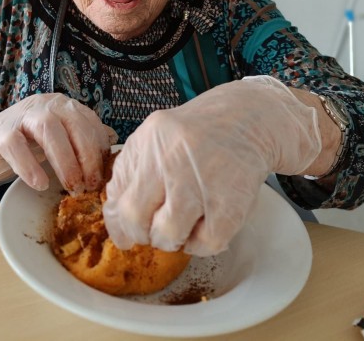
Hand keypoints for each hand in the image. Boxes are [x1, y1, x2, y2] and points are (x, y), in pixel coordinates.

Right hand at [0, 93, 116, 193]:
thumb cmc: (27, 146)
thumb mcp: (59, 143)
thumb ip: (83, 142)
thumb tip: (114, 144)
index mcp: (64, 107)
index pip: (90, 122)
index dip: (100, 150)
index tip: (105, 176)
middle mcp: (46, 104)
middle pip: (73, 123)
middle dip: (86, 156)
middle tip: (90, 185)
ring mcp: (21, 115)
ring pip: (47, 129)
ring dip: (64, 160)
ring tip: (71, 186)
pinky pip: (15, 144)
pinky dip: (29, 165)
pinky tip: (40, 184)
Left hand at [103, 76, 320, 256]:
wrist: (247, 118)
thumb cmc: (197, 135)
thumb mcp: (157, 139)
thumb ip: (130, 172)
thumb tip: (115, 221)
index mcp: (149, 140)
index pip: (117, 197)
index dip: (118, 224)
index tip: (125, 233)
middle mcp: (172, 157)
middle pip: (136, 218)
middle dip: (141, 234)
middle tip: (154, 231)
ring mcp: (202, 180)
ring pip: (168, 235)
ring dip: (172, 240)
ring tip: (182, 226)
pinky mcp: (231, 202)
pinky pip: (205, 244)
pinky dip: (201, 244)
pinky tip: (204, 228)